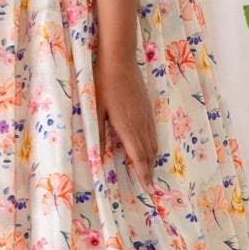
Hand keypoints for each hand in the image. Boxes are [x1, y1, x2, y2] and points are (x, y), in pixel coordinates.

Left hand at [92, 49, 158, 187]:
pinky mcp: (147, 107)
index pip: (139, 157)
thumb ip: (99, 133)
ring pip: (153, 143)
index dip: (144, 174)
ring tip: (149, 170)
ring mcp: (146, 115)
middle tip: (149, 185)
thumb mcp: (96, 110)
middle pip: (149, 153)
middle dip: (149, 170)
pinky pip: (153, 131)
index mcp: (127, 127)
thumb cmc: (102, 84)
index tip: (148, 189)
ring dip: (152, 158)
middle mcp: (140, 124)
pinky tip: (148, 146)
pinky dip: (152, 144)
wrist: (119, 60)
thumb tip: (99, 154)